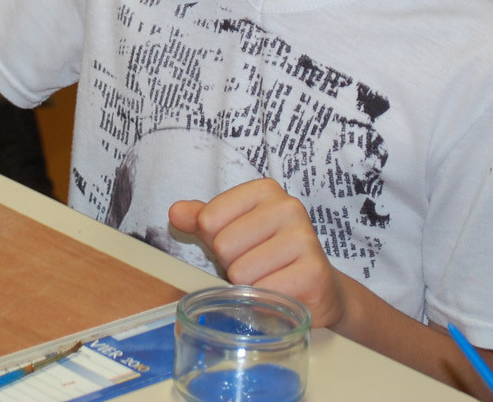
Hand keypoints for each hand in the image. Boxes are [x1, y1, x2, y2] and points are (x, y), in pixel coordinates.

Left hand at [169, 179, 347, 328]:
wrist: (317, 289)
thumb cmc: (267, 257)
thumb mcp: (231, 231)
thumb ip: (201, 219)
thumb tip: (175, 212)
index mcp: (265, 190)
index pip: (209, 219)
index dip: (216, 241)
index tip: (239, 246)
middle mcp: (289, 207)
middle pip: (224, 245)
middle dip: (232, 265)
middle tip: (256, 267)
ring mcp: (305, 238)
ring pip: (241, 272)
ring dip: (248, 286)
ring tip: (269, 279)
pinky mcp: (314, 272)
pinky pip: (263, 292)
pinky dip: (264, 302)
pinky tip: (281, 295)